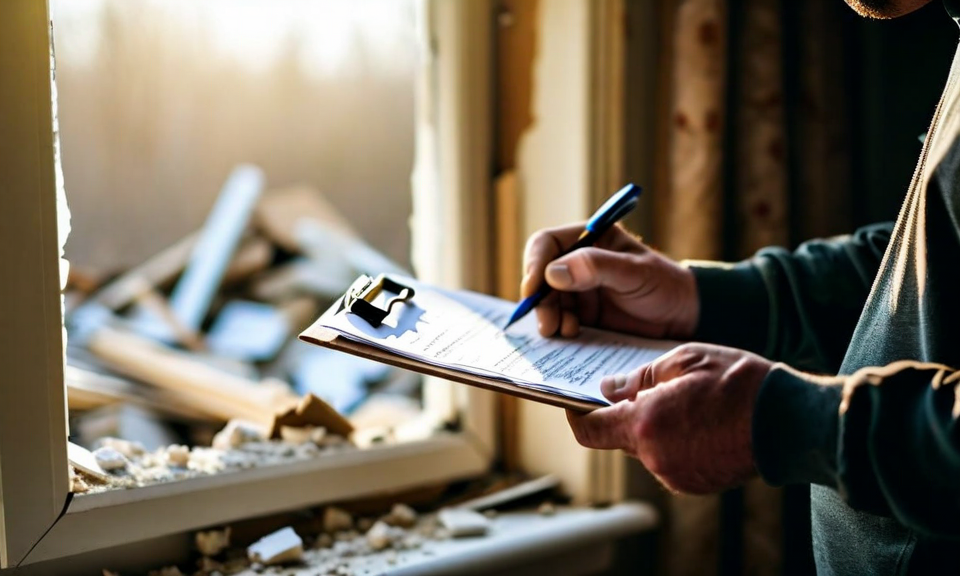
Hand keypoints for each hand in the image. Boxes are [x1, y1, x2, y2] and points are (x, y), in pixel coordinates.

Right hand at [521, 223, 697, 338]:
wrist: (683, 318)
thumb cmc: (665, 285)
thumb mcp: (635, 272)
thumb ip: (597, 267)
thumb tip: (552, 272)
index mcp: (589, 238)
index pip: (546, 244)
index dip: (534, 264)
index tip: (534, 288)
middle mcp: (577, 262)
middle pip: (539, 276)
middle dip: (540, 300)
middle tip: (548, 324)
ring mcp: (577, 290)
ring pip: (545, 302)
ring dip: (548, 317)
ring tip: (566, 331)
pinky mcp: (582, 316)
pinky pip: (558, 321)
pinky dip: (559, 329)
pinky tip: (573, 336)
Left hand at [566, 343, 772, 493]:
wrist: (790, 420)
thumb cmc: (739, 382)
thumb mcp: (685, 360)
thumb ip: (640, 377)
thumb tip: (608, 389)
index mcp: (647, 424)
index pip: (591, 430)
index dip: (578, 416)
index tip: (575, 403)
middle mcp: (656, 457)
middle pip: (621, 438)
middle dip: (626, 416)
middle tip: (646, 390)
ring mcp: (676, 475)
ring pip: (647, 450)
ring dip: (654, 429)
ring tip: (684, 403)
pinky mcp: (695, 485)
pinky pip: (669, 461)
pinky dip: (674, 443)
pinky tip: (699, 422)